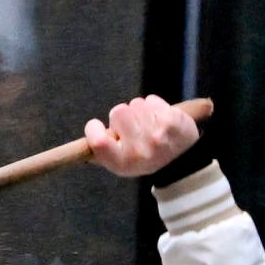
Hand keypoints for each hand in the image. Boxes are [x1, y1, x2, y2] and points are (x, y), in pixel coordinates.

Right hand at [85, 95, 200, 179]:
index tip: (96, 126)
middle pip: (117, 112)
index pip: (97, 141)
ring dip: (140, 110)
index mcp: (122, 164)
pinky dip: (154, 105)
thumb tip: (81, 145)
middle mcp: (139, 152)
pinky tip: (160, 119)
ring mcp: (157, 136)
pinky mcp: (171, 122)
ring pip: (135, 104)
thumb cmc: (146, 158)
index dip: (93, 128)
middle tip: (134, 128)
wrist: (183, 160)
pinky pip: (151, 100)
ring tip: (149, 124)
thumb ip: (101, 153)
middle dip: (123, 117)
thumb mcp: (121, 164)